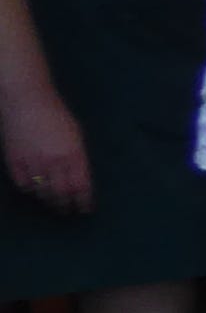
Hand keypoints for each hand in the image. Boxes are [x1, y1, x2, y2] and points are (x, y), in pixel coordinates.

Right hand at [2, 86, 90, 213]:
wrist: (25, 102)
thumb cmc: (56, 115)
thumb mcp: (76, 136)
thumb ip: (78, 158)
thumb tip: (80, 180)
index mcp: (73, 155)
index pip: (81, 187)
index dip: (83, 201)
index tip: (84, 210)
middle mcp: (54, 163)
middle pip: (61, 194)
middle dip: (66, 205)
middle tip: (68, 211)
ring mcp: (32, 163)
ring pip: (42, 192)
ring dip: (49, 200)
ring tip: (53, 204)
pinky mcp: (14, 162)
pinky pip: (23, 185)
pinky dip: (30, 190)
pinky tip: (34, 190)